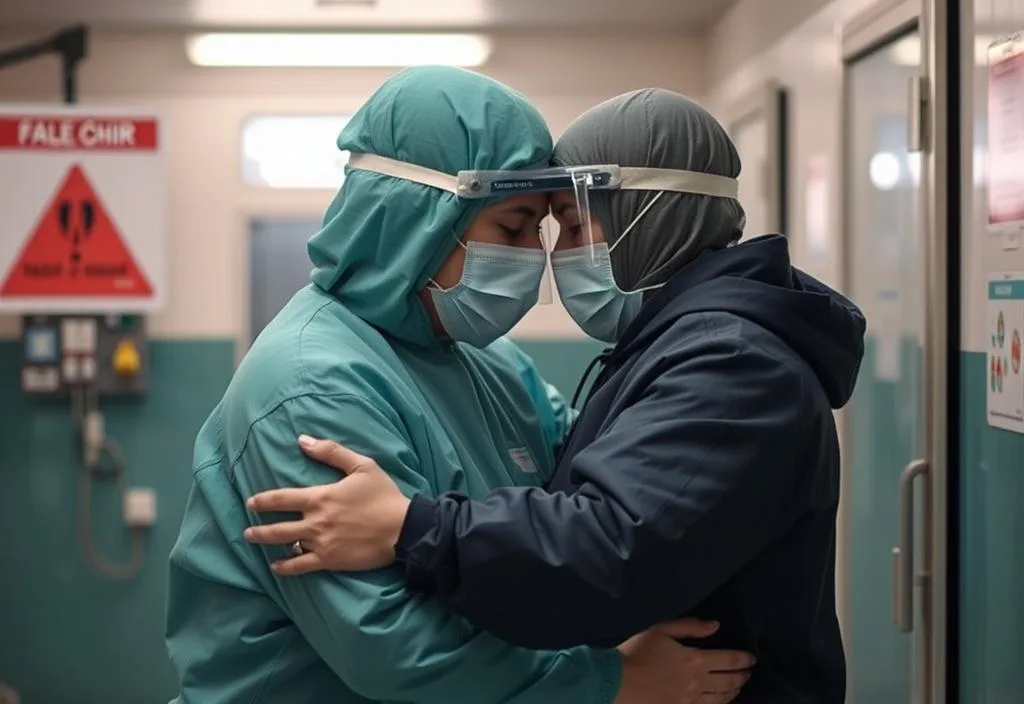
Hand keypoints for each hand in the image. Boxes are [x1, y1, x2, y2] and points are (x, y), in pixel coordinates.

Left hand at [244, 435, 410, 574]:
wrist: (403, 528)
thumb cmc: (384, 495)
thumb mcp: (362, 465)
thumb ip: (331, 451)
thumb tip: (302, 440)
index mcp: (321, 497)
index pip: (282, 498)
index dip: (263, 500)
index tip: (251, 502)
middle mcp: (316, 521)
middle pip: (277, 526)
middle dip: (258, 528)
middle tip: (247, 530)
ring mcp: (321, 543)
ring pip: (285, 545)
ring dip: (267, 544)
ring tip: (255, 543)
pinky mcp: (330, 560)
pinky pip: (301, 566)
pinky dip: (287, 567)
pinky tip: (278, 567)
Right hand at [614, 619, 753, 703]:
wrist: (617, 681)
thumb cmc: (637, 652)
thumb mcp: (660, 630)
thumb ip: (689, 627)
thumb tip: (715, 626)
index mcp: (694, 659)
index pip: (728, 660)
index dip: (743, 659)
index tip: (751, 658)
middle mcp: (697, 682)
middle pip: (728, 681)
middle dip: (741, 676)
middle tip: (748, 673)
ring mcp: (690, 700)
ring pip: (721, 698)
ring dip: (733, 692)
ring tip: (738, 687)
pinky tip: (721, 701)